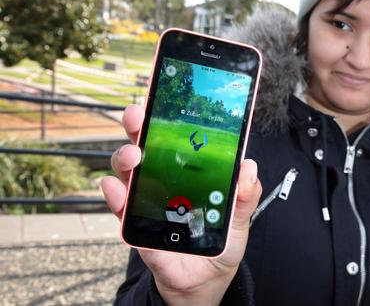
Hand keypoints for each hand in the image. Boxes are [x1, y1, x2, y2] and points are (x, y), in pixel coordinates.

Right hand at [101, 104, 261, 304]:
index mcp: (187, 172)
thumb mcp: (241, 217)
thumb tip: (247, 167)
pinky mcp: (138, 229)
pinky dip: (116, 198)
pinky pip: (122, 211)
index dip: (167, 115)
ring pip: (128, 173)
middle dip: (139, 126)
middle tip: (139, 114)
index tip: (165, 94)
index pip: (175, 138)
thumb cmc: (219, 242)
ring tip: (134, 156)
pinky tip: (115, 188)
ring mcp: (146, 202)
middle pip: (145, 147)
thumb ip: (245, 195)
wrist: (207, 280)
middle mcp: (161, 181)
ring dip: (126, 159)